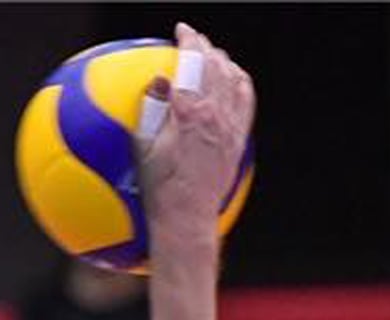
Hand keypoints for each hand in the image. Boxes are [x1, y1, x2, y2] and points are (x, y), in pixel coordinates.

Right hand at [138, 24, 254, 249]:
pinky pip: (246, 103)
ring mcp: (232, 127)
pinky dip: (240, 86)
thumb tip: (158, 83)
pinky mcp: (238, 141)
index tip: (181, 30)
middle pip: (218, 67)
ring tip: (215, 58)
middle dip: (207, 48)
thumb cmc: (158, 190)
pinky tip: (233, 87)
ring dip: (225, 64)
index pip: (194, 64)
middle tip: (194, 41)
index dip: (189, 41)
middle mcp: (217, 115)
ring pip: (236, 81)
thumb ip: (151, 112)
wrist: (187, 218)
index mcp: (192, 112)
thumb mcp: (143, 151)